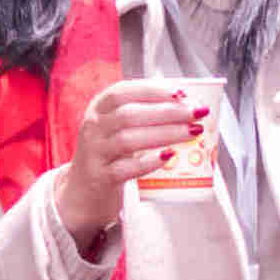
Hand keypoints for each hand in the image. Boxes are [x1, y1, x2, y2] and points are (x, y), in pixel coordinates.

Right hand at [48, 72, 200, 239]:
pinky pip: (124, 169)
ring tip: (191, 133)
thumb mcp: (117, 127)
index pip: (122, 92)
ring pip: (128, 140)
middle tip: (196, 114)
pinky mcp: (99, 177)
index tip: (180, 93)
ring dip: (164, 134)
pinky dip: (148, 162)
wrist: (83, 188)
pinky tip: (167, 157)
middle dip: (167, 112)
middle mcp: (93, 127)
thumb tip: (188, 106)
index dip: (152, 90)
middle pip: (130, 115)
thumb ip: (144, 115)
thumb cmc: (110, 152)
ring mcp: (94, 152)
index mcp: (99, 107)